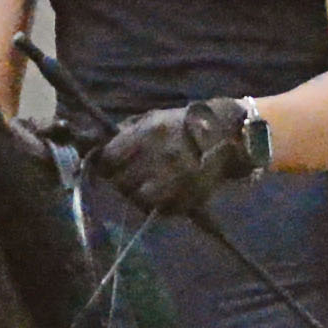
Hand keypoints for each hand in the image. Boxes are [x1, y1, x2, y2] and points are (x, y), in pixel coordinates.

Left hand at [93, 98, 272, 218]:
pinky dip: (159, 205)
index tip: (112, 167)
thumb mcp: (154, 118)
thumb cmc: (184, 125)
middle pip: (121, 182)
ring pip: (139, 199)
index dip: (108, 165)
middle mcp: (158, 156)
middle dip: (123, 181)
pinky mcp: (188, 196)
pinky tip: (165, 195)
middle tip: (131, 179)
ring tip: (148, 187)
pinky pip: (162, 209)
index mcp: (147, 133)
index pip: (109, 158)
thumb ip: (128, 133)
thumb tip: (101, 150)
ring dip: (139, 196)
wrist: (226, 134)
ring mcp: (174, 178)